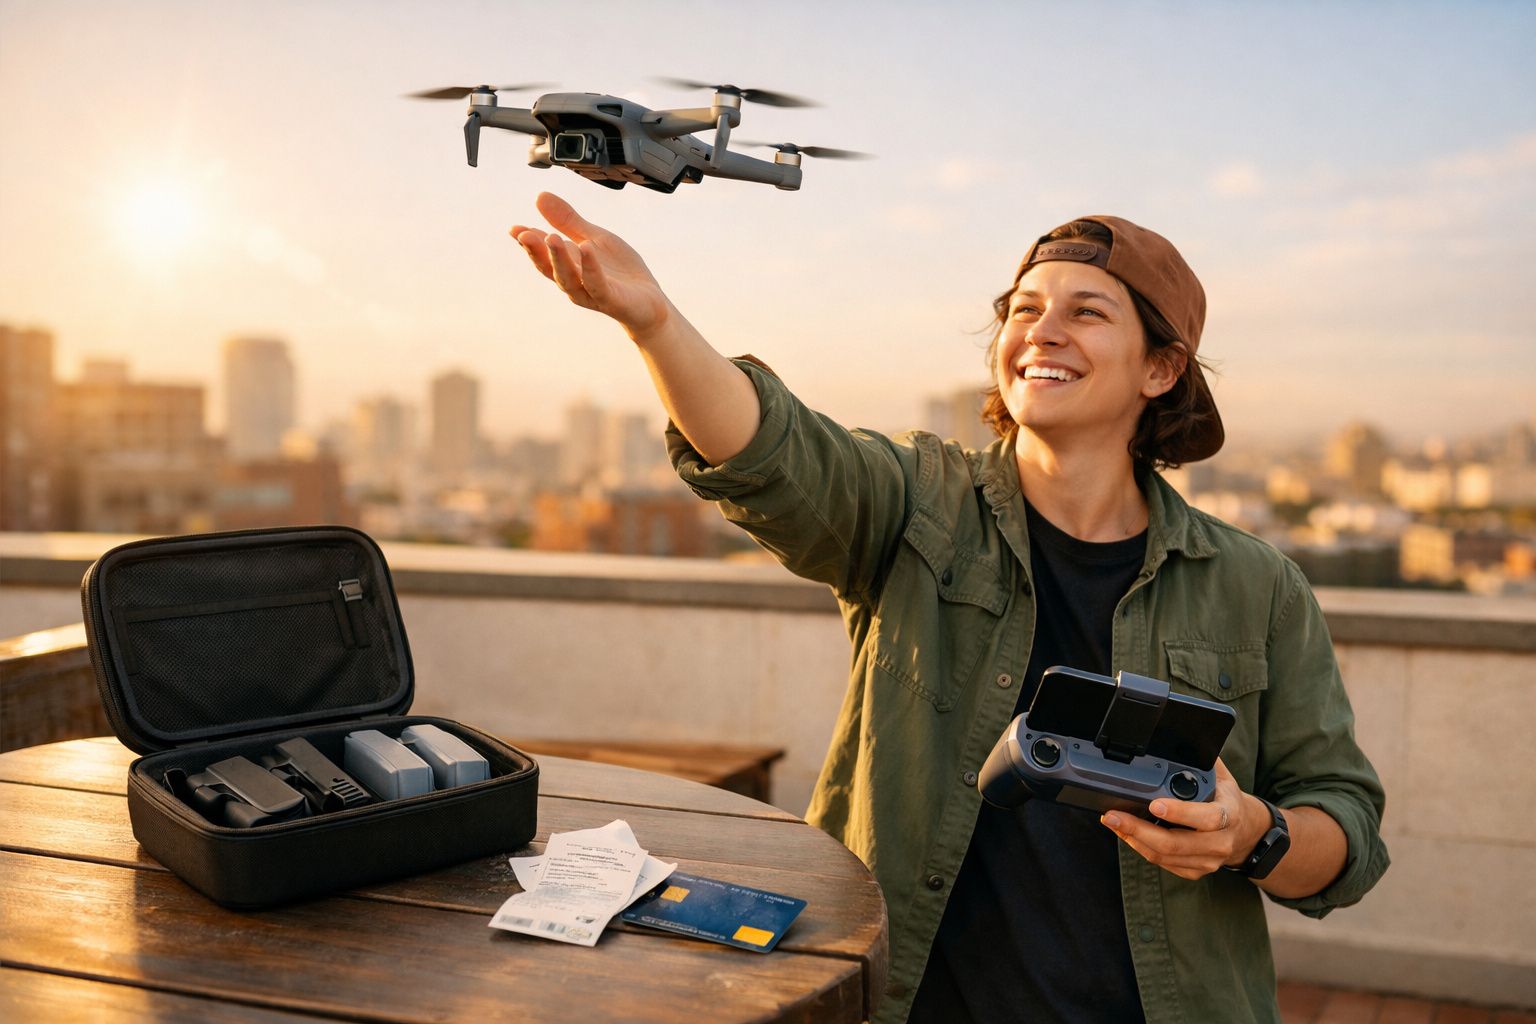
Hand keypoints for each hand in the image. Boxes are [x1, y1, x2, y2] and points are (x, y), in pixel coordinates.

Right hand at [510, 192, 672, 337]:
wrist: (649, 302)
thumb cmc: (618, 271)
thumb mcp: (592, 238)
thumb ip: (567, 221)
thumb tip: (539, 196)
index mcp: (568, 265)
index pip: (543, 253)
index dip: (528, 241)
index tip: (514, 229)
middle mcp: (574, 281)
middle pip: (550, 268)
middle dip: (536, 251)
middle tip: (524, 234)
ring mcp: (591, 292)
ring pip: (569, 278)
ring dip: (558, 258)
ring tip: (551, 237)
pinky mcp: (611, 299)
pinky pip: (597, 284)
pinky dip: (590, 267)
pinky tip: (585, 248)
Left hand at [1099, 759, 1262, 880]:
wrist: (1246, 832)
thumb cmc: (1227, 798)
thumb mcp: (1221, 775)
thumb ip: (1202, 756)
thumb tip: (1182, 731)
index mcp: (1229, 814)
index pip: (1206, 818)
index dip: (1179, 813)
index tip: (1153, 803)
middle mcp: (1220, 842)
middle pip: (1175, 844)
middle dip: (1139, 830)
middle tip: (1113, 816)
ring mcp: (1208, 860)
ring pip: (1164, 856)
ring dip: (1134, 839)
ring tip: (1113, 822)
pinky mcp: (1195, 871)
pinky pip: (1163, 863)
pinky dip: (1140, 848)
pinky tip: (1127, 834)